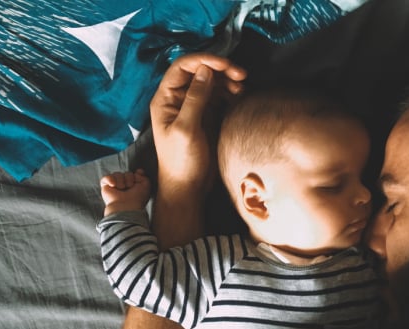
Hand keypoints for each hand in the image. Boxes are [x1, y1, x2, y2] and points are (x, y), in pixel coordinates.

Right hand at [100, 169, 150, 215]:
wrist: (126, 206)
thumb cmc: (137, 198)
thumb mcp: (146, 186)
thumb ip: (144, 176)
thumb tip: (137, 172)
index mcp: (135, 187)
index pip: (135, 174)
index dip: (137, 173)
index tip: (139, 174)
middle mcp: (125, 186)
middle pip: (126, 173)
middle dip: (129, 177)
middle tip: (130, 186)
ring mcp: (115, 187)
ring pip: (117, 174)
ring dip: (120, 180)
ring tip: (122, 188)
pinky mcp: (106, 188)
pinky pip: (105, 178)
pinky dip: (109, 179)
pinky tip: (113, 185)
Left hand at [150, 53, 246, 196]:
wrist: (187, 188)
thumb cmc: (181, 162)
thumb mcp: (186, 129)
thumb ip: (195, 99)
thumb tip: (205, 71)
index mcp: (165, 99)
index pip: (182, 67)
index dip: (204, 60)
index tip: (226, 64)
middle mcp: (178, 100)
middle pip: (199, 72)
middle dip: (220, 70)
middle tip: (241, 75)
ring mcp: (193, 108)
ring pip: (210, 83)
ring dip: (227, 81)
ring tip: (242, 88)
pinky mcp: (206, 117)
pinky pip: (218, 97)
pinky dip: (229, 94)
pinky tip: (239, 98)